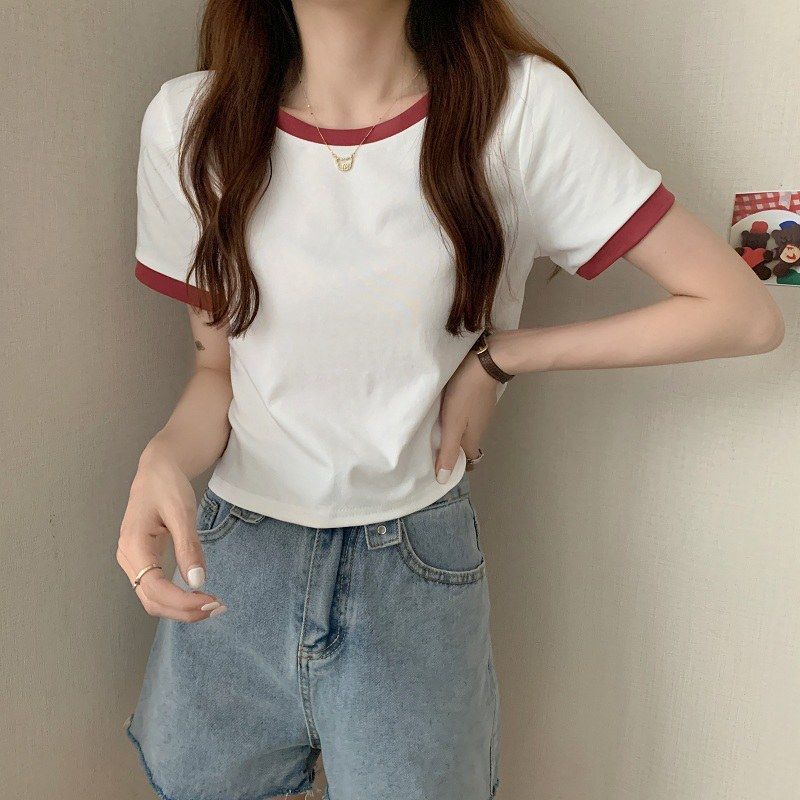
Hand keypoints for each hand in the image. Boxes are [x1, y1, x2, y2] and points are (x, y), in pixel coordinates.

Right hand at [116, 444, 222, 621]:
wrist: (157, 470)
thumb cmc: (167, 486)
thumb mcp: (182, 512)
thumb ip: (188, 548)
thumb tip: (197, 582)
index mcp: (133, 545)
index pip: (154, 588)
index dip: (182, 602)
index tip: (210, 601)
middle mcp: (128, 557)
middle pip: (151, 601)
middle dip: (183, 611)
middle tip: (217, 607)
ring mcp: (133, 561)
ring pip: (152, 599)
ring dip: (180, 608)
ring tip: (211, 605)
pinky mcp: (143, 560)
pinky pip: (156, 588)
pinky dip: (176, 598)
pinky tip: (197, 595)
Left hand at [435, 350, 499, 482]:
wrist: (484, 363)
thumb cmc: (465, 395)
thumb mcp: (452, 424)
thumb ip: (447, 450)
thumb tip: (443, 479)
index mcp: (472, 437)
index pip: (467, 458)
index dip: (455, 463)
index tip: (440, 464)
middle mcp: (480, 427)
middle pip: (466, 443)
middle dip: (453, 447)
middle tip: (433, 446)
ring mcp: (482, 412)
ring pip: (467, 428)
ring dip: (454, 430)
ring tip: (436, 427)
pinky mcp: (481, 398)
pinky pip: (468, 414)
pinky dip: (458, 416)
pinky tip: (447, 409)